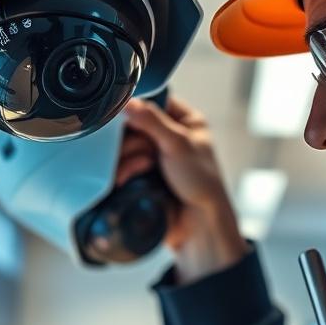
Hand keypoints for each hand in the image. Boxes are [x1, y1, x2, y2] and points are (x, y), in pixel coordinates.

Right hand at [122, 97, 248, 282]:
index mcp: (187, 121)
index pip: (156, 102)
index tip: (124, 118)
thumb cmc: (201, 182)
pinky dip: (125, 171)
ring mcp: (159, 155)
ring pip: (130, 147)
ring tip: (132, 173)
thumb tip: (128, 101)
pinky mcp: (147, 174)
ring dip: (127, 159)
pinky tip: (126, 180)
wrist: (198, 223)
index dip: (139, 111)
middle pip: (137, 126)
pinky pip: (128, 164)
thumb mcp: (178, 144)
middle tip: (136, 156)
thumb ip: (152, 121)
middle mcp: (172, 135)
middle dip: (132, 143)